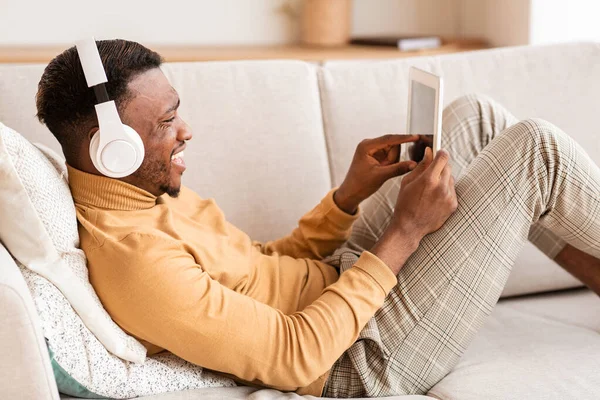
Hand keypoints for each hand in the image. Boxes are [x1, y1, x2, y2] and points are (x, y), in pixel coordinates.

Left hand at [334, 134, 418, 213]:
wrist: (351, 192)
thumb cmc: (360, 184)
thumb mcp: (381, 176)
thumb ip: (398, 168)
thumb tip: (414, 164)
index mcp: (366, 146)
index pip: (389, 139)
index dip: (404, 138)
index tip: (416, 136)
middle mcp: (369, 145)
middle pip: (392, 145)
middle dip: (393, 158)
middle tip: (385, 169)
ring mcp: (372, 150)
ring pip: (392, 151)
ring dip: (391, 162)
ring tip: (381, 171)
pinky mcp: (375, 155)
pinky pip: (389, 156)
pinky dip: (390, 163)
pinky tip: (383, 170)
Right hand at [371, 147, 456, 274]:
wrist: (410, 227)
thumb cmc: (405, 204)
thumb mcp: (407, 182)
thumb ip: (421, 166)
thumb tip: (429, 152)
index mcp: (428, 179)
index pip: (443, 157)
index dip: (441, 153)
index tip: (438, 153)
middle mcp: (441, 187)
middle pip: (448, 167)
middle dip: (440, 166)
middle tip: (431, 172)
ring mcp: (449, 197)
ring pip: (451, 179)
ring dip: (443, 179)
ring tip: (430, 189)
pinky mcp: (453, 205)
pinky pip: (452, 191)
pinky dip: (445, 191)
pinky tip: (434, 198)